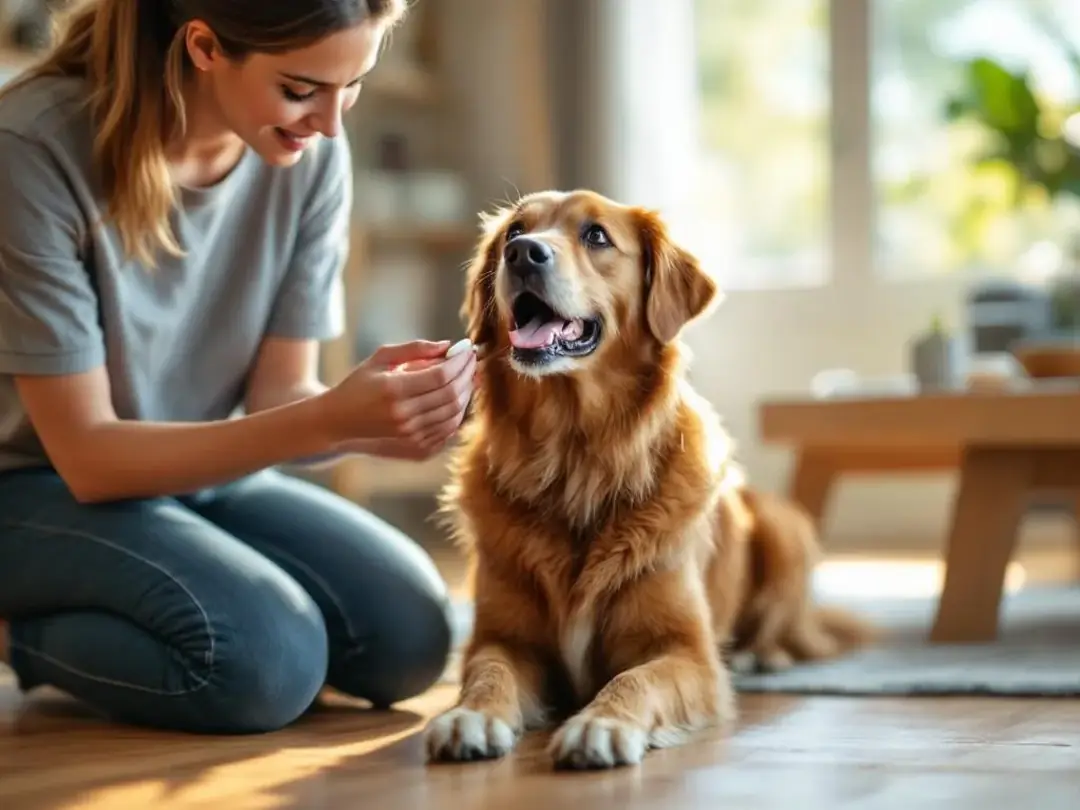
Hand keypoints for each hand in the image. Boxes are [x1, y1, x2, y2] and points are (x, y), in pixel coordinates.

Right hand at [320, 339, 476, 458]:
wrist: (339, 421)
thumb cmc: (360, 384)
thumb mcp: (380, 358)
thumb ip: (414, 348)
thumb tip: (448, 345)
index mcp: (394, 389)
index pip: (441, 375)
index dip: (460, 362)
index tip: (468, 350)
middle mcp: (403, 415)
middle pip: (451, 394)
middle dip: (467, 375)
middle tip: (472, 361)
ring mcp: (410, 435)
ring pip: (454, 414)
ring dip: (466, 394)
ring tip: (467, 377)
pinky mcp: (416, 448)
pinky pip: (448, 430)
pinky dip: (458, 412)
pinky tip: (457, 398)